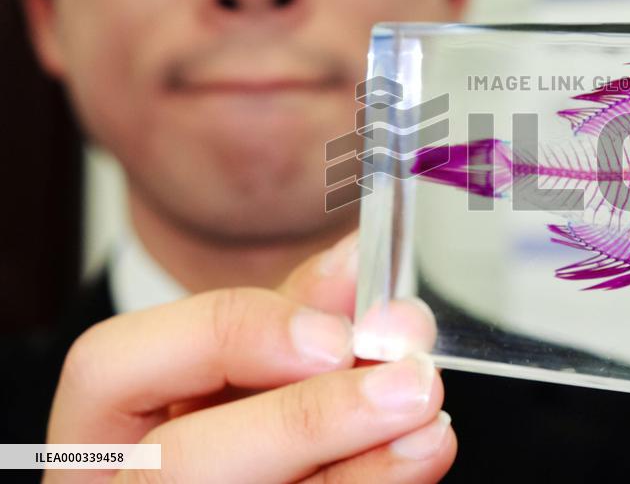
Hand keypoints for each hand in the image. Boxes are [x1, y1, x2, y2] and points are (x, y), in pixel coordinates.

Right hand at [44, 233, 453, 482]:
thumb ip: (291, 315)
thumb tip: (352, 261)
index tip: (335, 336)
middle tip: (410, 383)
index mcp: (102, 425)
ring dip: (359, 462)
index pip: (111, 365)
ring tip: (432, 424)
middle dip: (309, 418)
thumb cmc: (240, 415)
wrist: (268, 465)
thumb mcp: (251, 361)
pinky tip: (416, 457)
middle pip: (181, 461)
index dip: (228, 338)